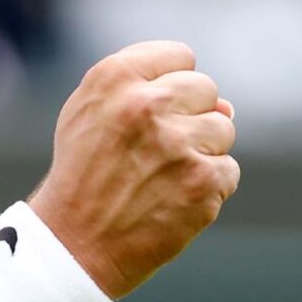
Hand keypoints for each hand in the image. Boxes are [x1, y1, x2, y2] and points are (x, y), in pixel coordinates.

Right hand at [28, 41, 238, 299]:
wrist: (73, 245)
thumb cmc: (82, 174)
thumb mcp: (89, 113)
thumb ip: (146, 89)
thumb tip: (226, 105)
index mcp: (115, 78)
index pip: (180, 56)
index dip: (171, 84)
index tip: (154, 111)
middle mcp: (148, 104)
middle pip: (206, 89)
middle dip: (189, 115)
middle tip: (156, 149)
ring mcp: (178, 144)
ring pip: (223, 128)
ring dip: (202, 151)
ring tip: (163, 176)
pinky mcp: (202, 183)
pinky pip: (228, 171)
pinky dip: (207, 188)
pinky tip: (173, 199)